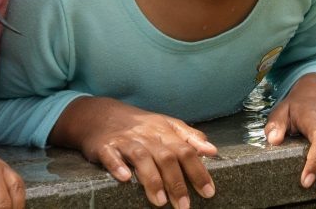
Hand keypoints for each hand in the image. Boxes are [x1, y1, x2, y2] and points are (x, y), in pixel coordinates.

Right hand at [61, 98, 216, 208]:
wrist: (103, 115)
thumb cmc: (142, 125)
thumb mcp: (168, 125)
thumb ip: (191, 137)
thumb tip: (212, 150)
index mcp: (165, 132)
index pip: (187, 151)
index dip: (198, 171)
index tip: (208, 192)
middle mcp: (148, 137)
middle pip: (167, 158)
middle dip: (177, 183)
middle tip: (184, 206)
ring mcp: (127, 142)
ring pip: (142, 158)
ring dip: (152, 180)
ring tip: (160, 202)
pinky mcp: (105, 147)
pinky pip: (112, 156)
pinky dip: (118, 166)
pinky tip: (125, 178)